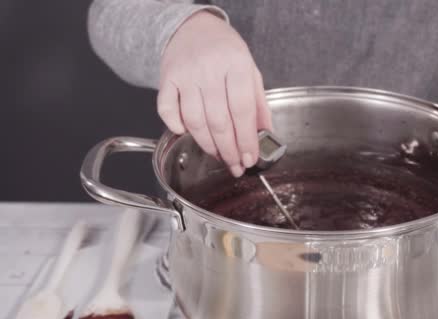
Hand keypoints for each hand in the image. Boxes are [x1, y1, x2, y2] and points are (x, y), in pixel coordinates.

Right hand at [157, 10, 271, 176]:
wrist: (193, 28)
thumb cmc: (225, 51)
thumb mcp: (250, 70)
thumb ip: (259, 103)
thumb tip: (265, 135)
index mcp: (236, 64)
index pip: (242, 110)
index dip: (247, 140)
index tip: (250, 158)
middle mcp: (209, 69)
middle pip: (219, 121)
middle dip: (229, 150)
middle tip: (235, 166)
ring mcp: (185, 74)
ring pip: (194, 121)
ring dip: (207, 145)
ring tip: (219, 156)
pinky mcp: (166, 79)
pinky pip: (166, 110)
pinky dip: (175, 127)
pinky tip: (187, 134)